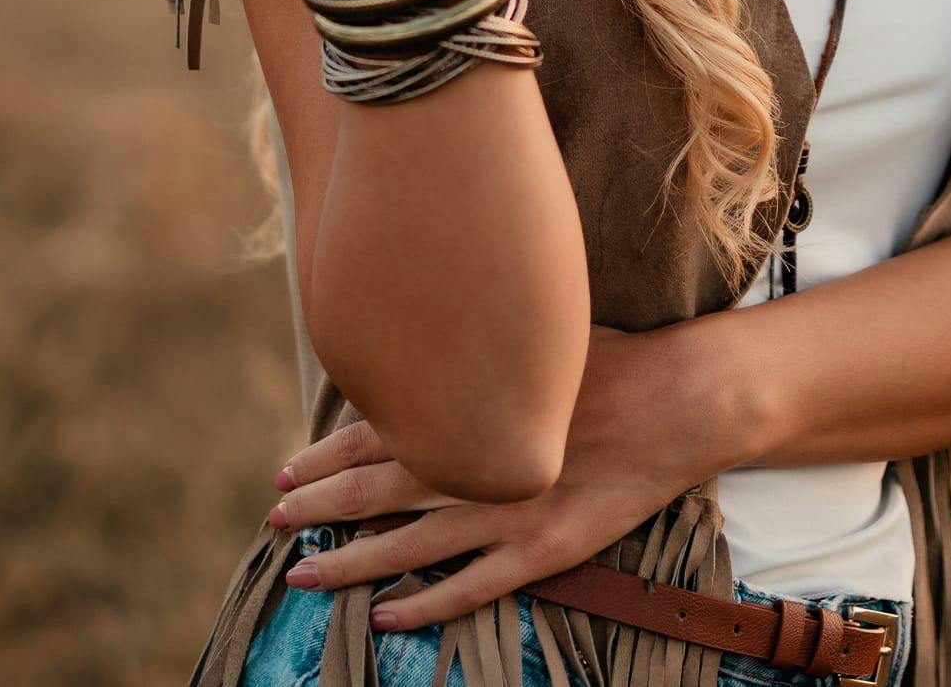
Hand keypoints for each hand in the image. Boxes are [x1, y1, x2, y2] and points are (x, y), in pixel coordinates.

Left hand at [267, 324, 729, 629]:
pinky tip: (383, 614)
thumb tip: (430, 335)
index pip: (377, 434)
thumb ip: (480, 350)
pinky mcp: (542, 549)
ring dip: (348, 563)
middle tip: (273, 521)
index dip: (324, 457)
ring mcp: (507, 511)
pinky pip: (470, 588)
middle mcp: (479, 460)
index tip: (284, 471)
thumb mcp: (533, 336)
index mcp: (474, 405)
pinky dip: (423, 603)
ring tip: (301, 576)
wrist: (677, 398)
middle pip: (376, 490)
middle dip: (317, 507)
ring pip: (407, 546)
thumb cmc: (611, 358)